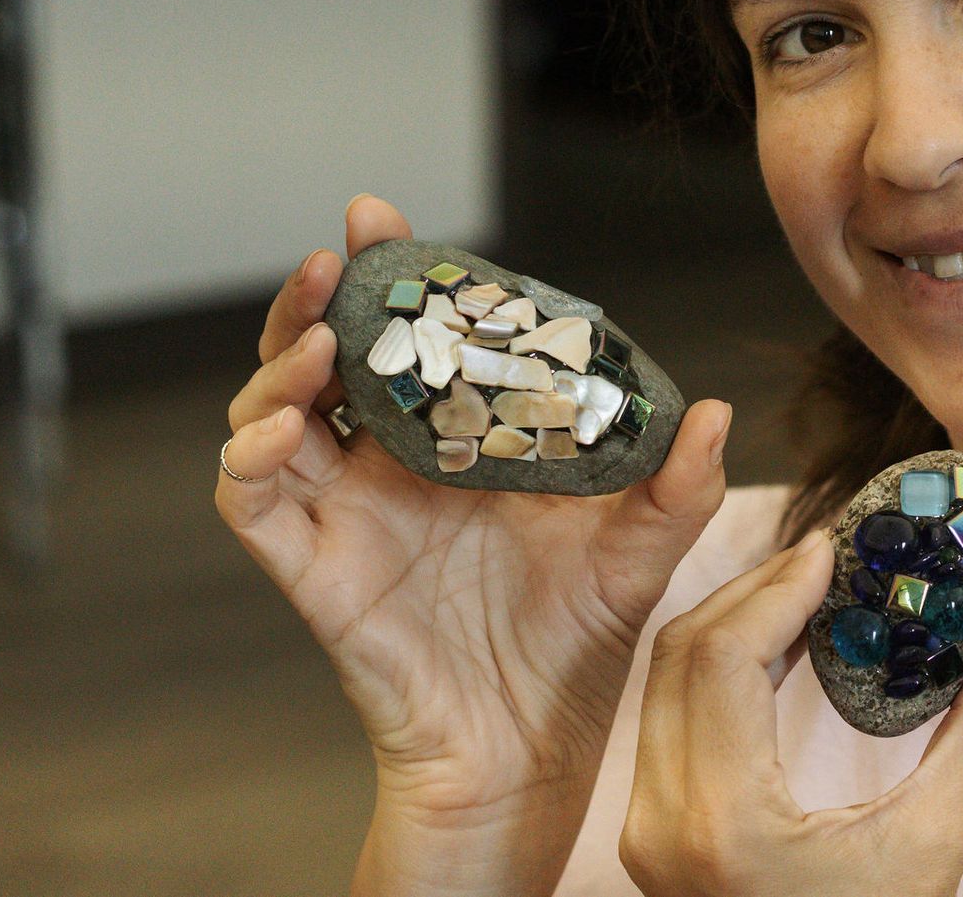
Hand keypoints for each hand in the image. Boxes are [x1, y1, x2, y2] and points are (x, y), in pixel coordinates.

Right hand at [216, 193, 730, 894]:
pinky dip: (246, 459)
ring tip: (319, 339)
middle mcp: (387, 460)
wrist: (531, 742)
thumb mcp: (642, 550)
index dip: (393, 276)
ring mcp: (341, 508)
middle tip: (342, 252)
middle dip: (321, 296)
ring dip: (280, 364)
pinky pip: (250, 501)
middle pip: (325, 355)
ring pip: (272, 411)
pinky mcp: (311, 565)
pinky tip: (276, 432)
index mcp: (456, 435)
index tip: (384, 220)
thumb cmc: (578, 637)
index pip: (412, 335)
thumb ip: (677, 484)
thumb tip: (715, 411)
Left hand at [620, 529, 962, 896]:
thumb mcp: (935, 849)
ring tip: (809, 589)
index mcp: (723, 823)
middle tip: (827, 556)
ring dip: (733, 622)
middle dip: (755, 589)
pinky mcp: (652, 831)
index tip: (834, 548)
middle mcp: (661, 821)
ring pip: (666, 680)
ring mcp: (646, 828)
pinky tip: (778, 647)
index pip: (721, 658)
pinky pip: (670, 716)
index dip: (776, 586)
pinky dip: (718, 667)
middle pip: (682, 655)